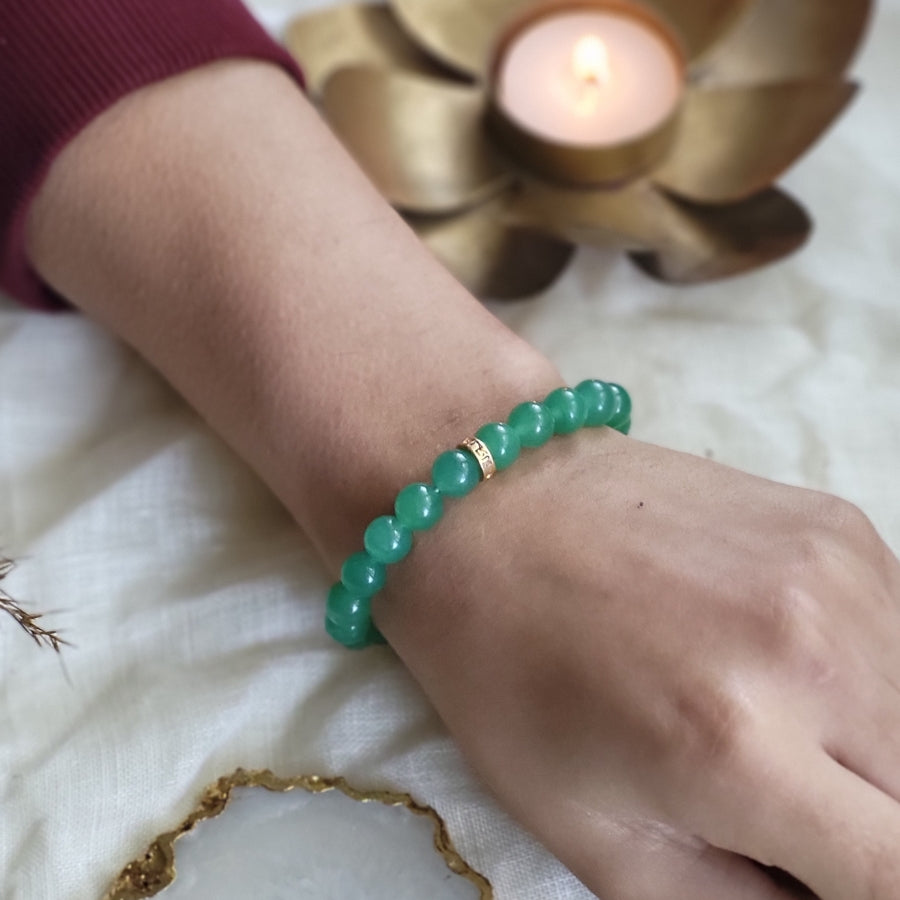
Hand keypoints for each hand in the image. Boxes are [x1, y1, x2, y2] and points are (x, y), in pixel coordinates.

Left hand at [377, 430, 899, 898]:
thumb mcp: (592, 832)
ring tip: (771, 720)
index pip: (899, 874)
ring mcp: (833, 573)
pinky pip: (896, 634)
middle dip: (864, 821)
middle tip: (776, 796)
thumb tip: (815, 898)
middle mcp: (808, 652)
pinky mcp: (835, 525)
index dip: (873, 889)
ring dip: (867, 744)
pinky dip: (858, 671)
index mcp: (735, 746)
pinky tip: (773, 653)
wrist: (492, 511)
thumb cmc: (510, 672)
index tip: (820, 868)